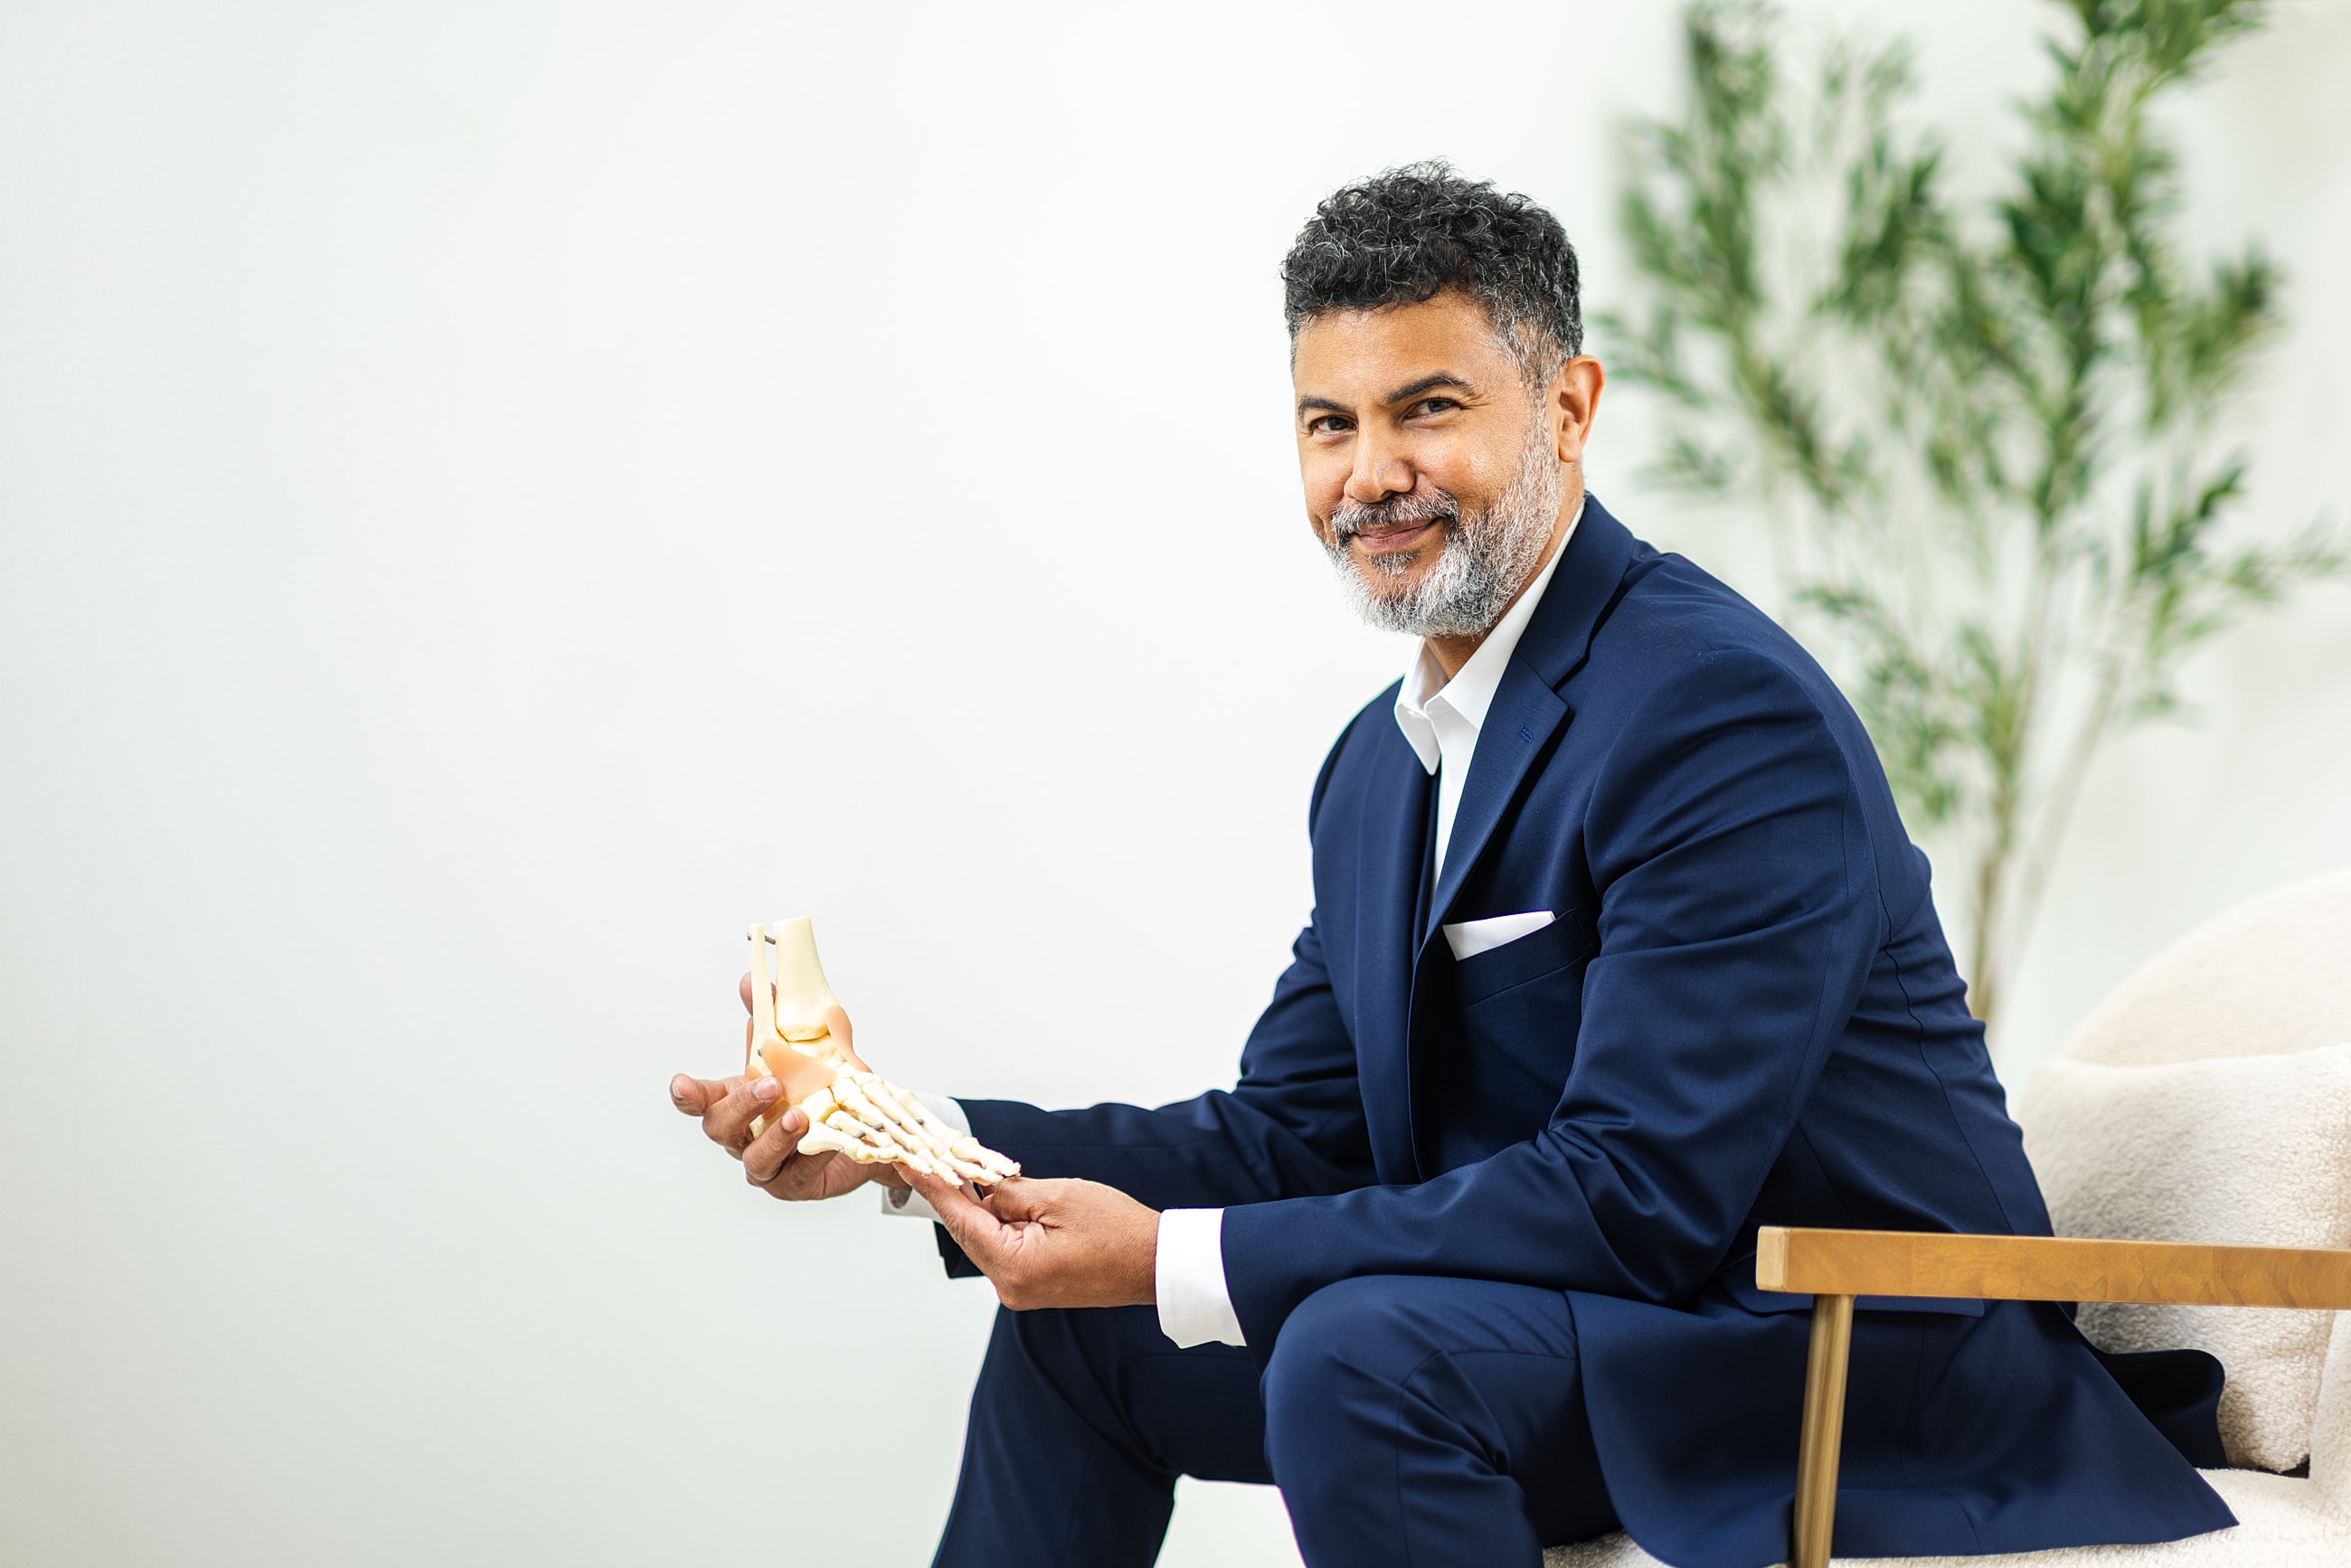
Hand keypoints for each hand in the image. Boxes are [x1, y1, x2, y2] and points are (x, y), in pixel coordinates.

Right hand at [664, 971, 904, 1201]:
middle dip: (741, 1105)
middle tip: (771, 1084)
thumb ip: (779, 1016)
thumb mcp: (810, 1045)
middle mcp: (746, 1135)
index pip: (700, 1100)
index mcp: (739, 1101)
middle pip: (721, 1128)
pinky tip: (825, 1142)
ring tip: (800, 1116)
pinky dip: (810, 1156)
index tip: (681, 1083)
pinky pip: (796, 1175)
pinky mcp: (794, 1185)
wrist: (871, 1131)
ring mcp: (768, 1164)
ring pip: (755, 1158)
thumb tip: (755, 980)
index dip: (687, 1094)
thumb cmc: (828, 1090)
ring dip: (775, 1136)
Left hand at [904, 1171, 1157, 1309]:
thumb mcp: (1058, 1196)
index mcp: (1014, 1265)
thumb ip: (1010, 1191)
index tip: (907, 1163)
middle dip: (954, 1191)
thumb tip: (980, 1187)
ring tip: (967, 1167)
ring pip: (985, 1237)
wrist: (1155, 1265)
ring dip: (978, 1205)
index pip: (960, 1219)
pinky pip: (1003, 1247)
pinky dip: (997, 1222)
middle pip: (968, 1230)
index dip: (933, 1186)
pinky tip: (997, 1196)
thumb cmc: (1118, 1231)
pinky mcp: (1032, 1285)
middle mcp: (1010, 1285)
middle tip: (935, 1155)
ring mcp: (1020, 1289)